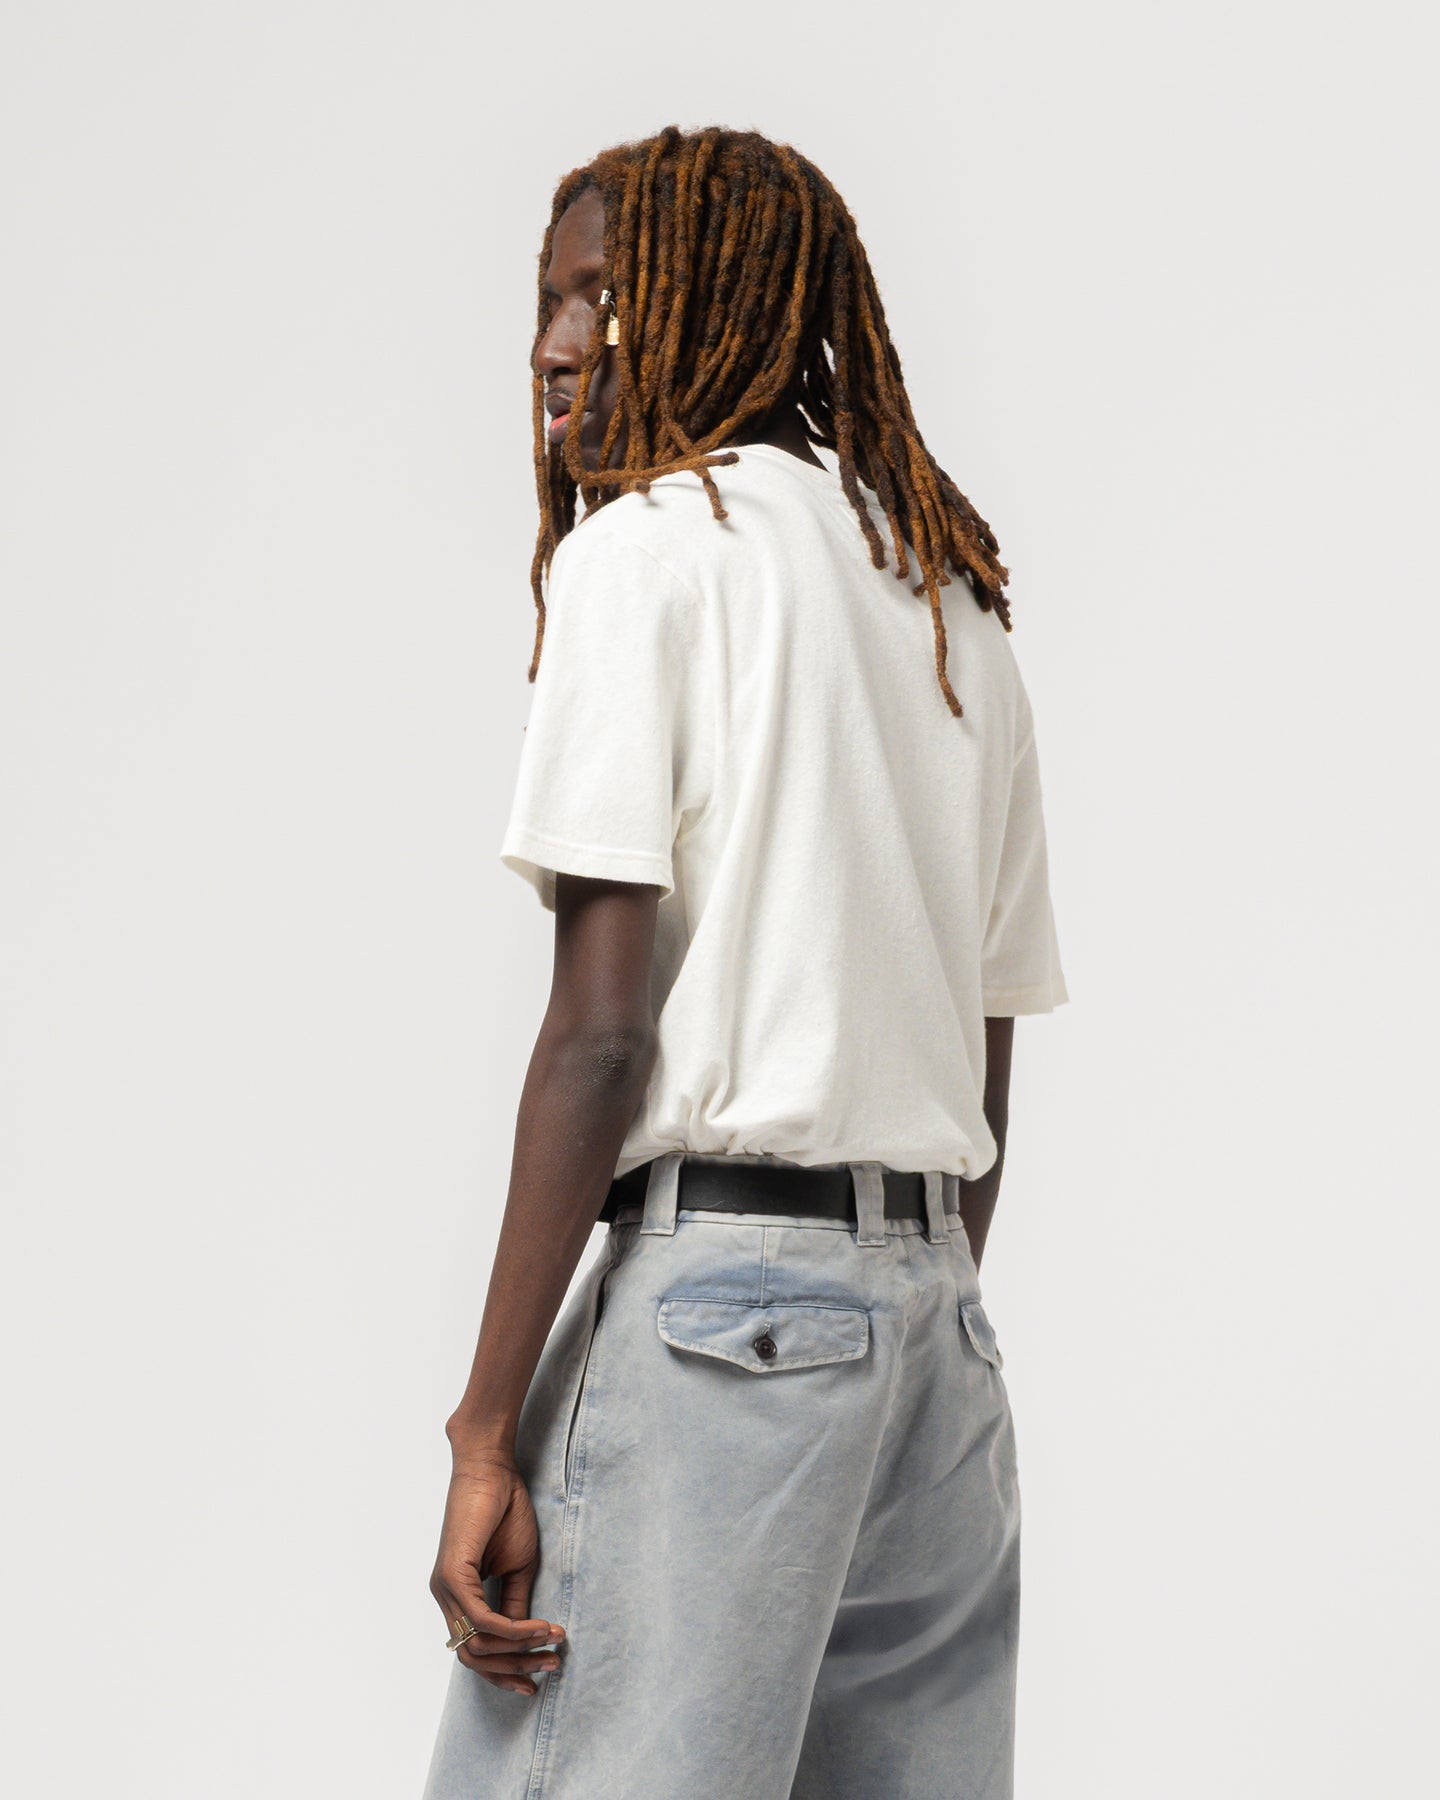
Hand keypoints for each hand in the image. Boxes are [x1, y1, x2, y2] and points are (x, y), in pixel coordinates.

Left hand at [429, 1455, 564, 1696]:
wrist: (493, 1470)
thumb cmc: (505, 1511)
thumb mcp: (518, 1567)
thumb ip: (515, 1605)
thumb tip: (524, 1640)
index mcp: (458, 1597)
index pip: (476, 1651)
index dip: (507, 1671)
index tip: (539, 1675)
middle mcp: (446, 1598)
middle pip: (473, 1658)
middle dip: (514, 1669)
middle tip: (550, 1666)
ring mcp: (445, 1589)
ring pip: (476, 1645)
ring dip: (518, 1650)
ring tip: (551, 1640)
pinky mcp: (452, 1575)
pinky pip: (482, 1620)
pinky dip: (512, 1629)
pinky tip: (538, 1626)